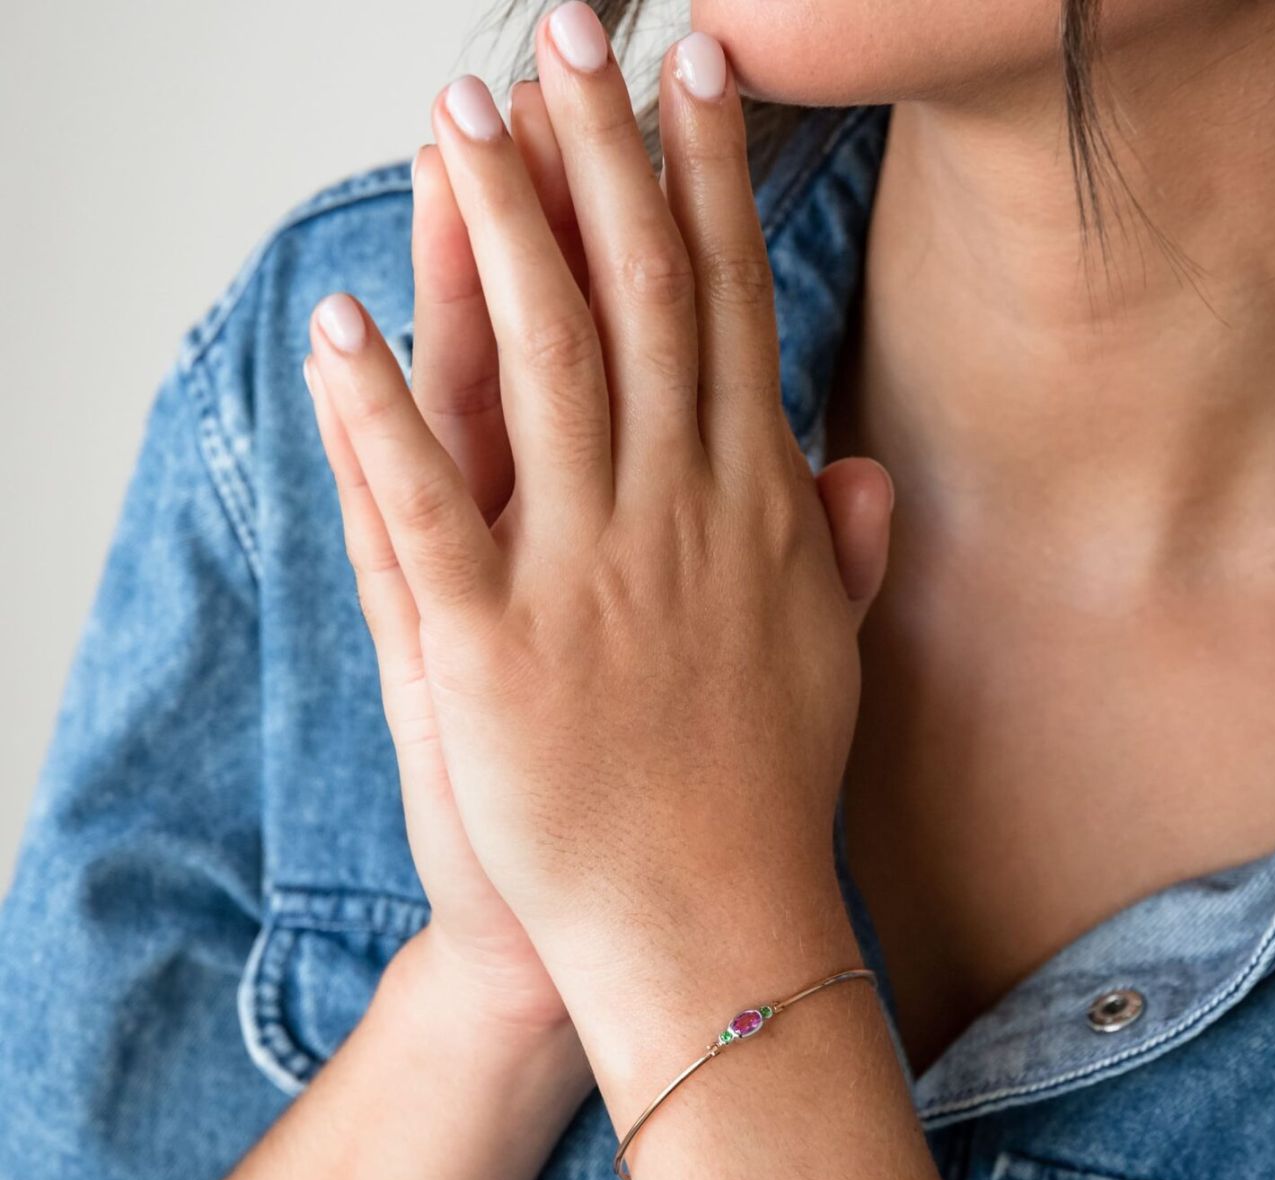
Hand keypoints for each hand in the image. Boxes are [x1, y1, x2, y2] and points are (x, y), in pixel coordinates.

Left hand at [304, 8, 893, 1019]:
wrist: (706, 926)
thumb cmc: (762, 798)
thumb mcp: (826, 663)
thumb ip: (840, 551)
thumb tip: (859, 461)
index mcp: (755, 514)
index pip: (732, 311)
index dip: (710, 184)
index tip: (697, 75)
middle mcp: (679, 521)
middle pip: (639, 301)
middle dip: (604, 154)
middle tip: (572, 33)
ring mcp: (587, 579)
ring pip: (542, 365)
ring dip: (500, 228)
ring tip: (458, 115)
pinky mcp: (494, 649)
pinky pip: (428, 505)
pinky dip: (381, 409)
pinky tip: (346, 316)